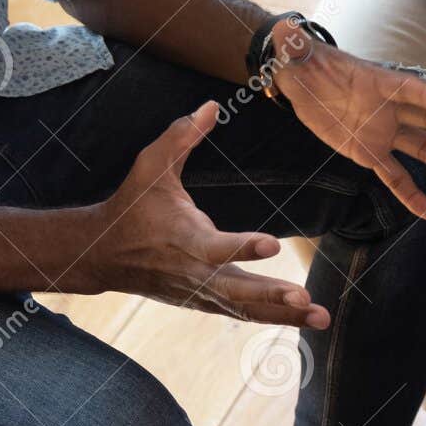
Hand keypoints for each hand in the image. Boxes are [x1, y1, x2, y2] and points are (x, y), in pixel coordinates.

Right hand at [92, 102, 330, 328]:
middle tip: (305, 300)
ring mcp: (201, 292)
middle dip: (272, 297)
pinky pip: (242, 313)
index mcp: (184, 238)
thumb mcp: (150, 166)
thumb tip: (211, 105)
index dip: (243, 246)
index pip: (216, 247)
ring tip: (321, 319)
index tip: (273, 244)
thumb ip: (181, 136)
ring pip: (245, 308)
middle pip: (238, 290)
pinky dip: (272, 319)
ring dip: (284, 316)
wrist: (104, 254)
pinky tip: (304, 320)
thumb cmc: (133, 205)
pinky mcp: (205, 302)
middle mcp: (195, 272)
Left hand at [271, 19, 425, 220]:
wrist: (301, 80)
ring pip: (424, 152)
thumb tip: (283, 32)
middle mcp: (390, 108)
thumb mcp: (294, 50)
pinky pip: (395, 178)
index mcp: (378, 81)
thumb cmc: (303, 61)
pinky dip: (413, 196)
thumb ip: (293, 44)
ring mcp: (384, 132)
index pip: (407, 88)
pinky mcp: (371, 153)